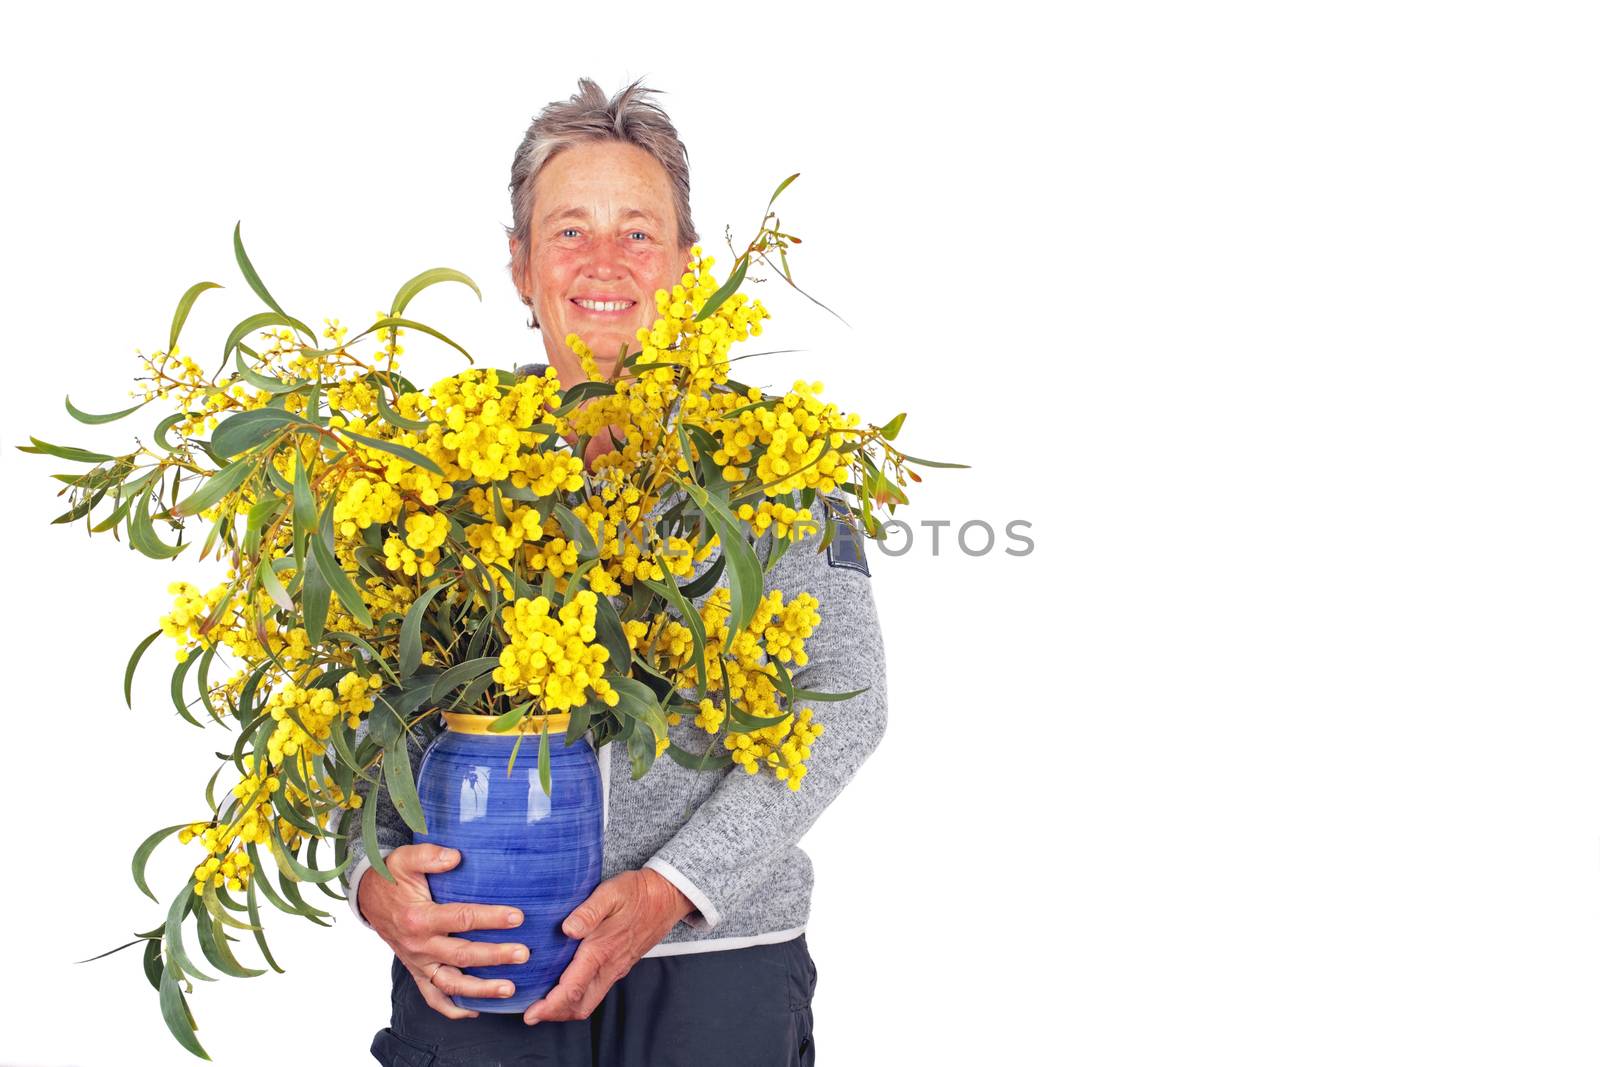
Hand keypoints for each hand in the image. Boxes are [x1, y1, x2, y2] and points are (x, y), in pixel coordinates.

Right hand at [359, 843, 529, 1019]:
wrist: (368, 898)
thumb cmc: (392, 877)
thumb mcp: (405, 859)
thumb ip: (430, 856)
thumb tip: (455, 857)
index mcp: (419, 918)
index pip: (461, 919)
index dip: (491, 918)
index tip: (518, 917)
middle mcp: (419, 945)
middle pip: (462, 955)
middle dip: (495, 957)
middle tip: (523, 954)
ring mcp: (418, 962)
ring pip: (450, 984)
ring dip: (480, 990)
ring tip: (510, 989)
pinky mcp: (417, 971)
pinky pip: (433, 998)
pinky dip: (452, 1009)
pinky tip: (475, 1010)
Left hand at [523, 868, 693, 1024]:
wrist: (667, 896)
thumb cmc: (637, 892)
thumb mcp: (611, 892)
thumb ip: (589, 911)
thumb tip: (568, 929)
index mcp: (602, 950)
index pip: (573, 989)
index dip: (550, 1007)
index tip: (531, 1014)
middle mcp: (610, 966)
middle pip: (581, 1006)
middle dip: (555, 1015)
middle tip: (531, 1014)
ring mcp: (616, 969)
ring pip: (589, 1001)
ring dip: (565, 1008)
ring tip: (543, 1004)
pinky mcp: (619, 966)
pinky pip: (596, 991)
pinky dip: (577, 997)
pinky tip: (564, 987)